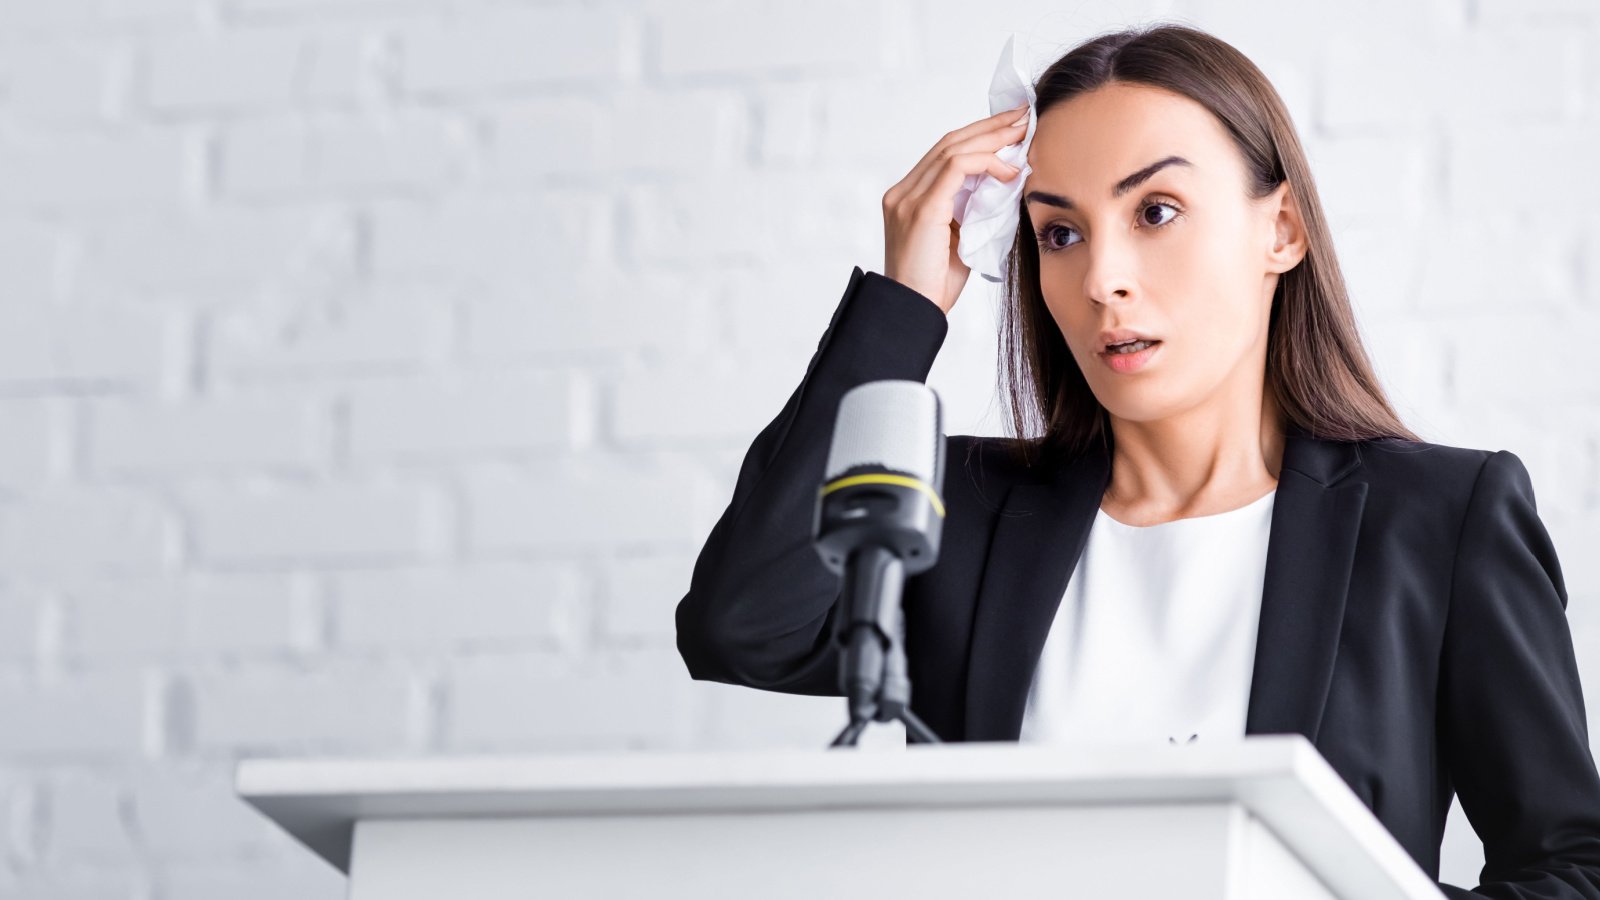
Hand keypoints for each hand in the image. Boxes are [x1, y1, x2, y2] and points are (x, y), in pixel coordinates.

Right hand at [881, 103, 1028, 314]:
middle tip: (1024, 115)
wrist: (913, 313)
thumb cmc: (935, 285)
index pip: (945, 153)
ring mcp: (907, 198)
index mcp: (908, 197)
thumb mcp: (959, 239)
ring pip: (953, 149)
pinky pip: (957, 169)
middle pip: (949, 142)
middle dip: (990, 127)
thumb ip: (973, 210)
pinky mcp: (921, 208)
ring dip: (993, 138)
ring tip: (1023, 133)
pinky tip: (1010, 172)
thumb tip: (1006, 186)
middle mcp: (902, 192)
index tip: (1012, 128)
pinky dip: (987, 164)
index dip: (980, 136)